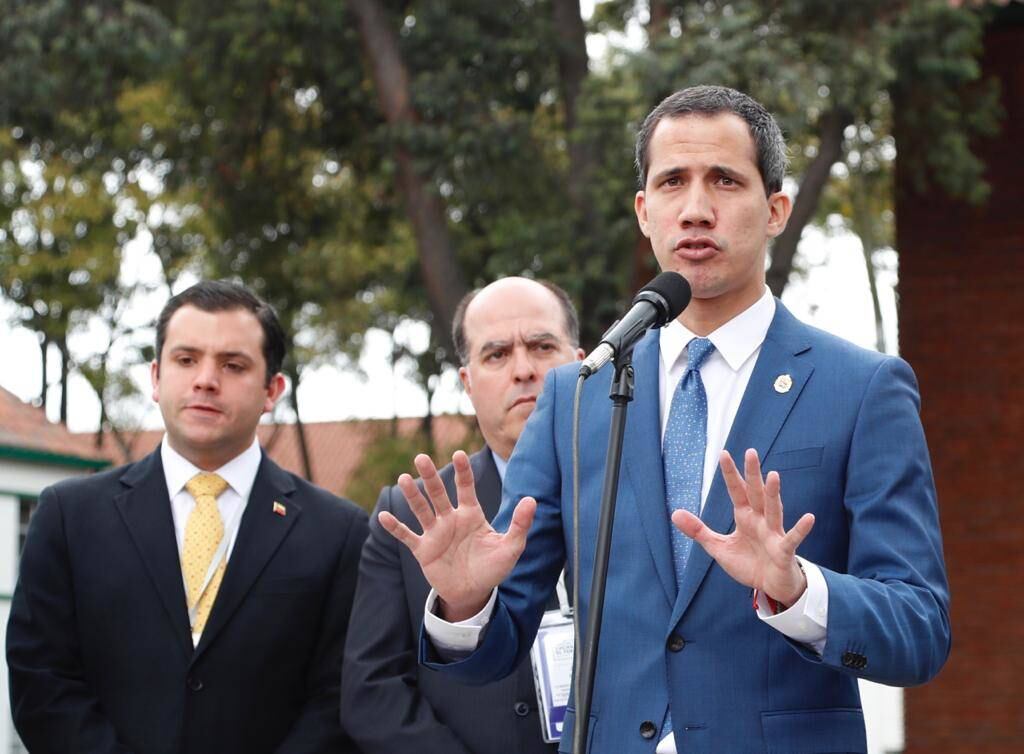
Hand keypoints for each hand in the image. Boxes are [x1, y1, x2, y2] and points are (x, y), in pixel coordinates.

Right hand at [378, 450, 535, 620]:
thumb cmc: (492, 568)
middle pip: (438, 493)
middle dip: (430, 475)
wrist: (473, 593)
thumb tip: (532, 500)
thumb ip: (521, 524)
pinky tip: (383, 516)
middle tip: (421, 457)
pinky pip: (407, 536)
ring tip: (403, 479)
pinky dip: (395, 527)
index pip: (466, 487)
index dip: (462, 471)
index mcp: (471, 514)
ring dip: (412, 495)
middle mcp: (450, 519)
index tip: (458, 454)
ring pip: (421, 509)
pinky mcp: (423, 550)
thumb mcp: (511, 547)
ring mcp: (435, 533)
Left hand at [671, 449, 813, 606]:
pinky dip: (800, 529)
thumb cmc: (749, 564)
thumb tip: (674, 513)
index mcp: (745, 517)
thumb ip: (699, 531)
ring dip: (774, 494)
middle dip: (753, 474)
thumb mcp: (719, 548)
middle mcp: (760, 521)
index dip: (731, 474)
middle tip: (750, 452)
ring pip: (774, 511)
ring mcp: (774, 534)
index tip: (724, 454)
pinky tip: (809, 517)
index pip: (737, 492)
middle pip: (756, 494)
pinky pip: (792, 539)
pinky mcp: (784, 551)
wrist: (771, 587)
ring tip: (774, 476)